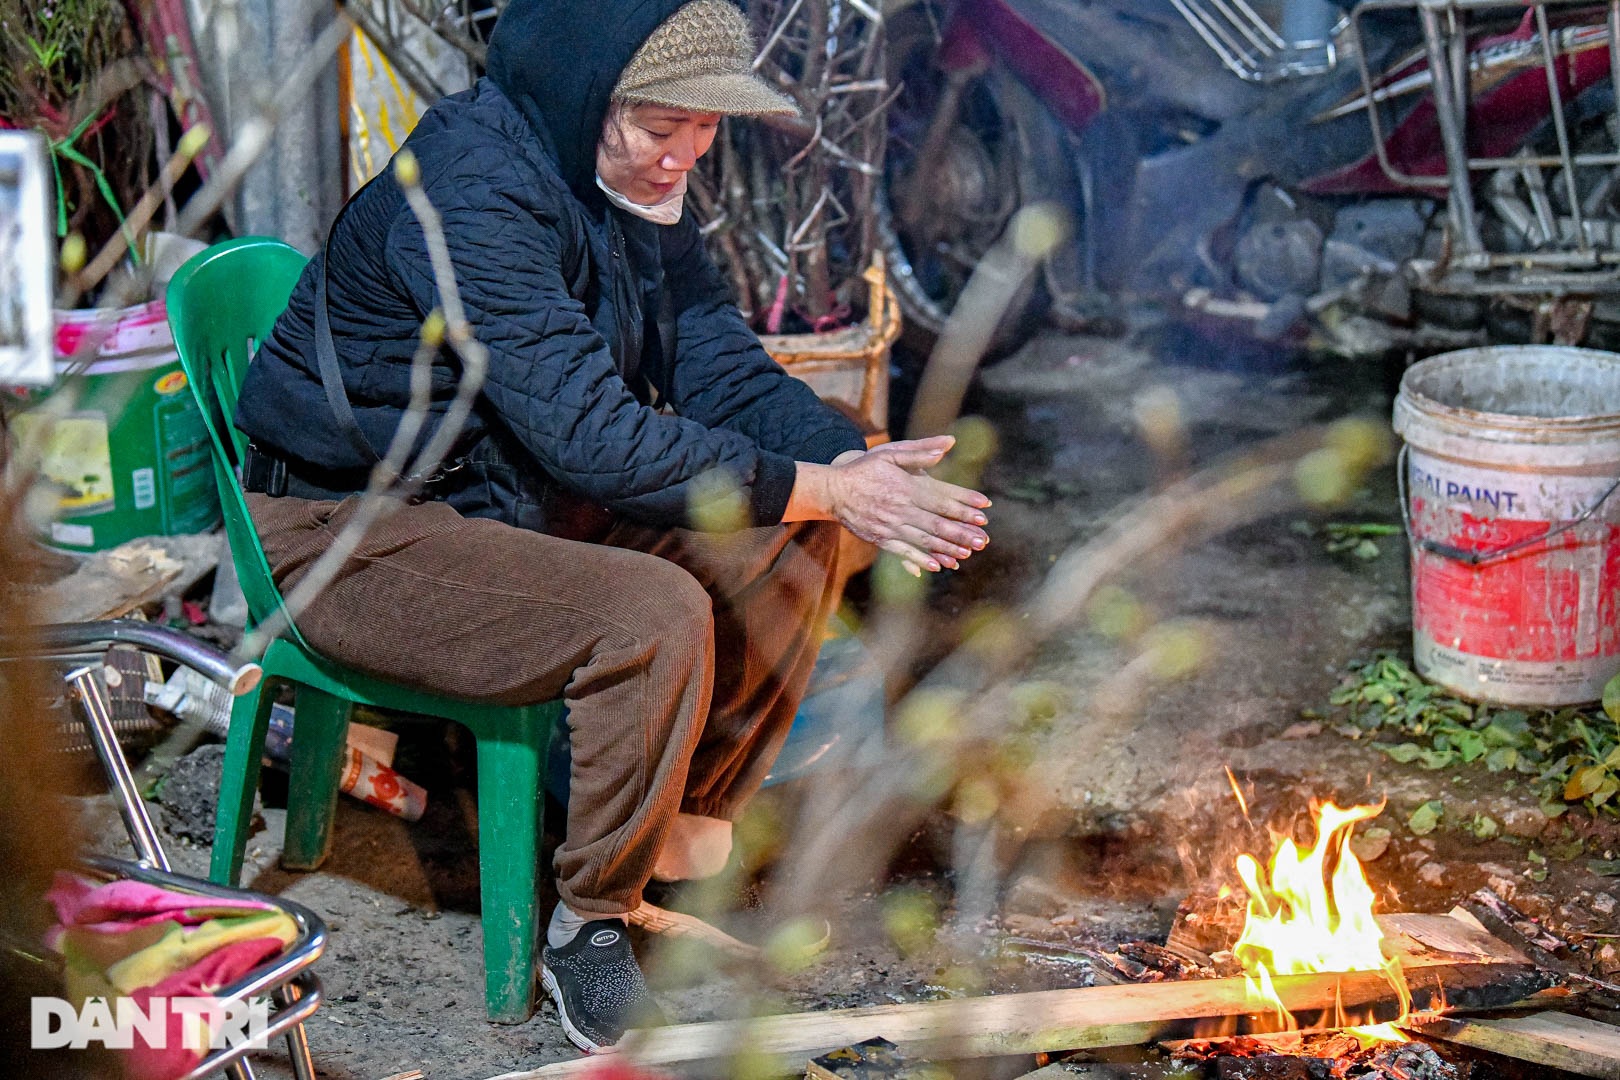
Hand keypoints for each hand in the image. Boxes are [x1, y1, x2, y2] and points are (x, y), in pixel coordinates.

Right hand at [825, 436, 990, 575]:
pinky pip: (904, 552)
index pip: (942, 497)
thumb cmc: (865, 469)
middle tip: (983, 539)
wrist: (833, 490)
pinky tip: (937, 565)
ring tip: (967, 552)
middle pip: (937, 522)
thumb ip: (919, 451)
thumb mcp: (891, 452)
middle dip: (962, 531)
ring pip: (924, 539)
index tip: (984, 510)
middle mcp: (900, 508)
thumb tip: (948, 445)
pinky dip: (921, 560)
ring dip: (947, 547)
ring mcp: (890, 526)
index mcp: (906, 486)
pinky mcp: (880, 538)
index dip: (964, 504)